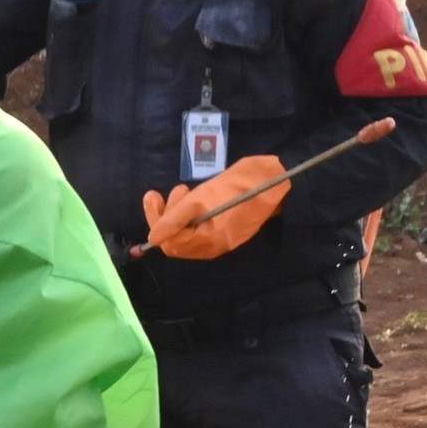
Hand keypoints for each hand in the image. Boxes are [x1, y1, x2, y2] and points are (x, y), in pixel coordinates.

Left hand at [141, 152, 287, 260]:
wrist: (274, 180)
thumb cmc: (237, 186)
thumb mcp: (201, 198)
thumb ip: (175, 218)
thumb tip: (153, 237)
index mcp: (209, 241)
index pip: (170, 242)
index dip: (157, 221)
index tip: (152, 197)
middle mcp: (214, 247)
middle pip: (177, 240)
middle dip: (166, 215)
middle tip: (167, 192)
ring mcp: (222, 241)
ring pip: (187, 234)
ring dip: (177, 212)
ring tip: (184, 190)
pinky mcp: (228, 232)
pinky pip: (200, 230)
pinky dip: (191, 214)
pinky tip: (194, 197)